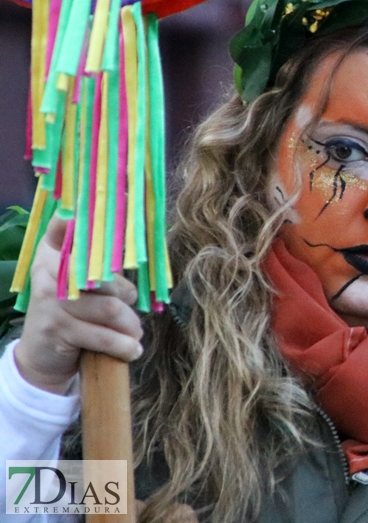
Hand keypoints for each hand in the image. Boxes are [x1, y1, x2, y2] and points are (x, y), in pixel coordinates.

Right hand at [13, 216, 142, 394]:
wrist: (41, 355)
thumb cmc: (72, 313)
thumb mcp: (81, 285)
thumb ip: (101, 265)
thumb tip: (141, 245)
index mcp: (53, 252)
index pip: (66, 225)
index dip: (88, 216)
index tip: (121, 197)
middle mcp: (47, 271)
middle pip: (103, 273)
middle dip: (126, 294)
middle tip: (130, 307)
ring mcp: (49, 302)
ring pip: (110, 308)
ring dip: (130, 325)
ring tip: (134, 332)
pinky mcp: (56, 330)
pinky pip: (104, 336)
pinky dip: (125, 345)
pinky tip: (132, 349)